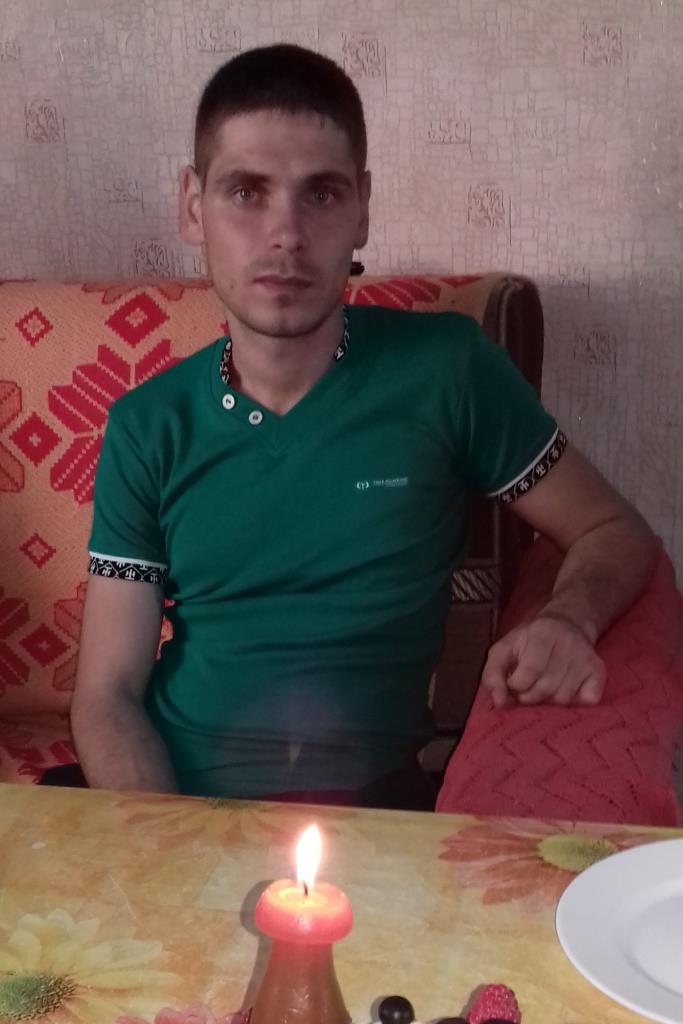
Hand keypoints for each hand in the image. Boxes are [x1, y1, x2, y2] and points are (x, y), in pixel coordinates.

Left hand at [481, 614, 605, 707]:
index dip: (516, 685)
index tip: (514, 682)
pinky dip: (574, 702)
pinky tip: (564, 688)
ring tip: (544, 686)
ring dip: (549, 700)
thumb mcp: (503, 650)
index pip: (529, 673)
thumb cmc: (529, 641)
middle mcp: (568, 643)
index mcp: (543, 633)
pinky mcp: (599, 670)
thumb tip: (499, 702)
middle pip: (546, 688)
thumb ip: (493, 675)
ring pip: (564, 698)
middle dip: (530, 696)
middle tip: (527, 688)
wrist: (567, 624)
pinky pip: (587, 700)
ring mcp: (586, 657)